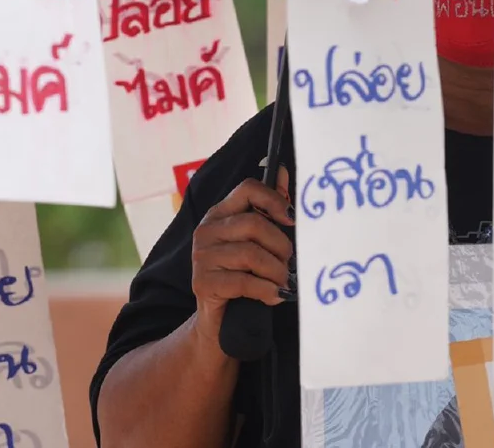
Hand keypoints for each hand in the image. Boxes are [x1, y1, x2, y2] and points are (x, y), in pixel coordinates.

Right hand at [191, 166, 293, 341]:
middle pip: (253, 224)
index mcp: (220, 213)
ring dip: (276, 271)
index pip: (247, 189)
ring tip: (284, 282)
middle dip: (280, 245)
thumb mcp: (258, 242)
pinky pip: (243, 281)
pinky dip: (266, 290)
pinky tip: (274, 296)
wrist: (220, 322)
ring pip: (250, 254)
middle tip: (290, 264)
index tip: (292, 218)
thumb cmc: (244, 276)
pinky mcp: (202, 283)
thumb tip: (282, 171)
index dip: (274, 199)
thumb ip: (269, 209)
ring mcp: (201, 256)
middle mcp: (207, 230)